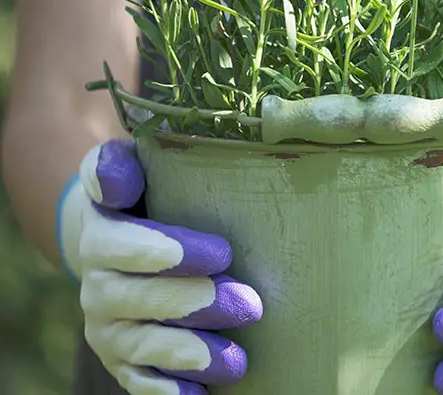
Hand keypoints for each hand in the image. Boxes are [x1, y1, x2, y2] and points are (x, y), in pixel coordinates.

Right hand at [57, 139, 262, 394]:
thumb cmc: (150, 192)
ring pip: (139, 346)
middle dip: (193, 304)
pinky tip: (200, 393)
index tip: (221, 252)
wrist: (122, 235)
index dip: (166, 250)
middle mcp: (97, 282)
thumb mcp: (138, 166)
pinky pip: (140, 382)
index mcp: (101, 231)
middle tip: (249, 305)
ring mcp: (108, 325)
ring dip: (188, 354)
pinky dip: (168, 391)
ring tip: (236, 360)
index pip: (121, 242)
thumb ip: (122, 165)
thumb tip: (116, 182)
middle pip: (135, 299)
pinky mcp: (123, 359)